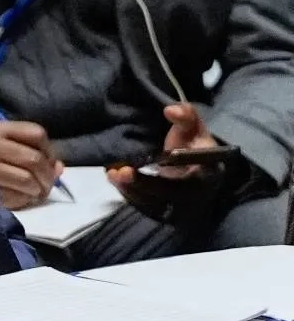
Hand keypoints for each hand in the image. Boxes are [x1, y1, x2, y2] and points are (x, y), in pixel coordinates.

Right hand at [0, 120, 62, 209]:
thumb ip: (29, 148)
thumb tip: (59, 168)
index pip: (36, 133)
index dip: (49, 149)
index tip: (50, 160)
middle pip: (35, 160)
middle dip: (48, 174)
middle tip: (48, 183)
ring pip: (28, 181)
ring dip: (38, 189)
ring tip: (36, 192)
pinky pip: (15, 197)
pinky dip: (25, 200)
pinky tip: (23, 198)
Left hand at [107, 103, 223, 224]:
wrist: (193, 161)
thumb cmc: (193, 142)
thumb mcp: (193, 126)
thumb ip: (186, 115)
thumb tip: (170, 110)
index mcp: (208, 174)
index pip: (193, 178)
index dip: (172, 173)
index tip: (149, 164)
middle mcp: (197, 195)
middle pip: (168, 195)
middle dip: (142, 185)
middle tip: (120, 171)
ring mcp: (180, 206)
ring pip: (154, 205)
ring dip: (130, 191)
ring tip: (112, 174)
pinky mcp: (165, 210)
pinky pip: (145, 207)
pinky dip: (128, 194)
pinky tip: (114, 179)